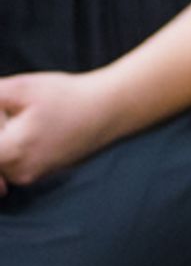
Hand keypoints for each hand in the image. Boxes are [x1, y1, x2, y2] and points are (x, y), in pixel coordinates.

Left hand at [0, 70, 112, 190]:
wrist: (104, 110)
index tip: (1, 119)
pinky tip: (25, 129)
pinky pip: (8, 167)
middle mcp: (17, 172)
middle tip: (8, 113)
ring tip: (17, 119)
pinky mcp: (35, 177)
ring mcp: (27, 178)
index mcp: (12, 150)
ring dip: (0, 143)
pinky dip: (8, 150)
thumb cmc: (65, 95)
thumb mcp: (23, 88)